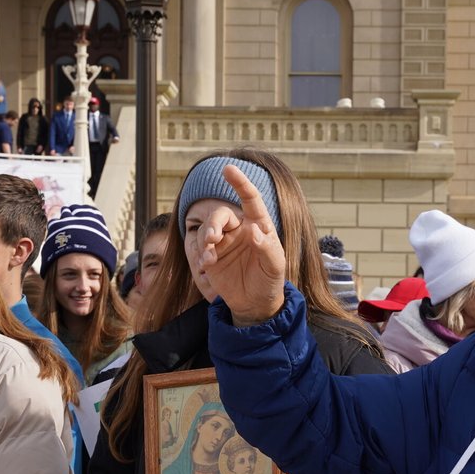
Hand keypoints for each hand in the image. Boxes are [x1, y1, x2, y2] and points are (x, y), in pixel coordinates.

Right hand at [198, 164, 286, 324]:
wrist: (256, 304)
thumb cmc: (270, 280)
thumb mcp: (275, 266)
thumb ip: (266, 247)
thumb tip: (253, 230)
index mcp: (259, 225)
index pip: (250, 200)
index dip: (240, 183)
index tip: (228, 169)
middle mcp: (239, 229)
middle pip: (220, 214)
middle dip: (213, 222)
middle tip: (211, 238)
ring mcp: (224, 242)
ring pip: (207, 229)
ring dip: (205, 239)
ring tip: (209, 258)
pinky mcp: (212, 256)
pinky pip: (199, 247)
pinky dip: (200, 254)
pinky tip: (207, 265)